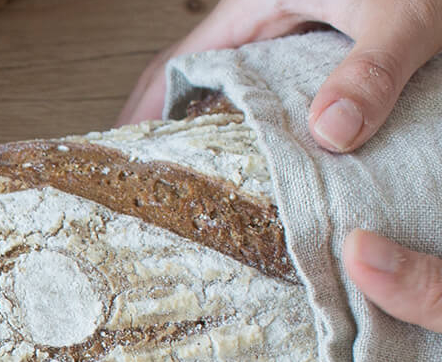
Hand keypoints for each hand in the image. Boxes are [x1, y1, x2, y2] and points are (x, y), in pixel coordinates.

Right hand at [119, 0, 441, 152]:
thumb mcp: (403, 14)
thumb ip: (370, 71)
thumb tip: (328, 132)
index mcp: (259, 0)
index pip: (177, 61)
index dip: (144, 109)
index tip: (123, 154)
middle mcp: (270, 12)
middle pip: (204, 76)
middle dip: (181, 125)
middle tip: (169, 179)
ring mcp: (297, 23)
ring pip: (245, 82)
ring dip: (232, 123)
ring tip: (220, 174)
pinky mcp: (329, 34)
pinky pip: (285, 83)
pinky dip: (275, 116)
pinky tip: (288, 146)